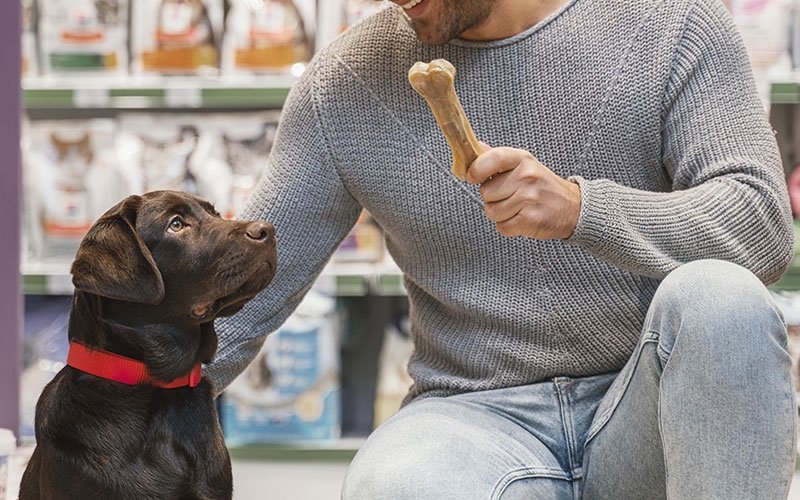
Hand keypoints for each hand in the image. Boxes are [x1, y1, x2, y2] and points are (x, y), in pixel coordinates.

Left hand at [465, 145, 580, 239]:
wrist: (573, 207)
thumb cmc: (543, 186)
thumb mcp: (524, 164)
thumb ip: (498, 158)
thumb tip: (476, 146)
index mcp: (522, 159)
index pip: (492, 158)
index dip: (476, 169)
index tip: (471, 177)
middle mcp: (526, 176)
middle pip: (485, 192)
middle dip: (492, 198)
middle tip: (509, 196)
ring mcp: (528, 198)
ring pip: (491, 212)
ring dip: (500, 214)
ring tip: (516, 208)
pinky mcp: (530, 219)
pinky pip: (502, 227)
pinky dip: (508, 226)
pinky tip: (521, 218)